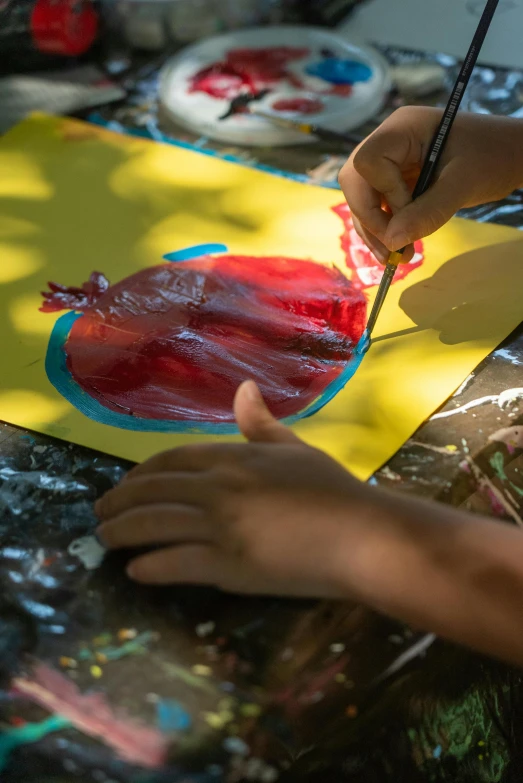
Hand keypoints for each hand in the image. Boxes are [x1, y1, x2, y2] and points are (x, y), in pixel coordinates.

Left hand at [95, 384, 522, 666]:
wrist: (362, 536)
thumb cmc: (334, 491)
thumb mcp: (296, 449)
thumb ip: (262, 425)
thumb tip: (242, 390)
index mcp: (234, 457)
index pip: (170, 460)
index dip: (140, 473)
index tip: (124, 485)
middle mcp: (219, 487)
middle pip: (152, 490)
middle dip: (119, 502)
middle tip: (100, 514)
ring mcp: (221, 527)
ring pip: (154, 526)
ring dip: (122, 533)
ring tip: (105, 540)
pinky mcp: (229, 566)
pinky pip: (176, 564)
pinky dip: (151, 567)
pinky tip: (136, 571)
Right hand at [339, 107, 522, 263]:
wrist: (509, 155)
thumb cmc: (493, 157)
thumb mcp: (463, 184)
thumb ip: (428, 212)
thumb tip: (392, 241)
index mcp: (402, 129)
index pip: (367, 162)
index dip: (382, 192)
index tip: (409, 210)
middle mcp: (388, 142)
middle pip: (355, 182)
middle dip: (370, 219)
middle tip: (393, 249)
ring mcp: (389, 162)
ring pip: (362, 199)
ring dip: (374, 232)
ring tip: (395, 259)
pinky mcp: (395, 181)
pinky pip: (377, 207)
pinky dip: (384, 230)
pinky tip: (398, 249)